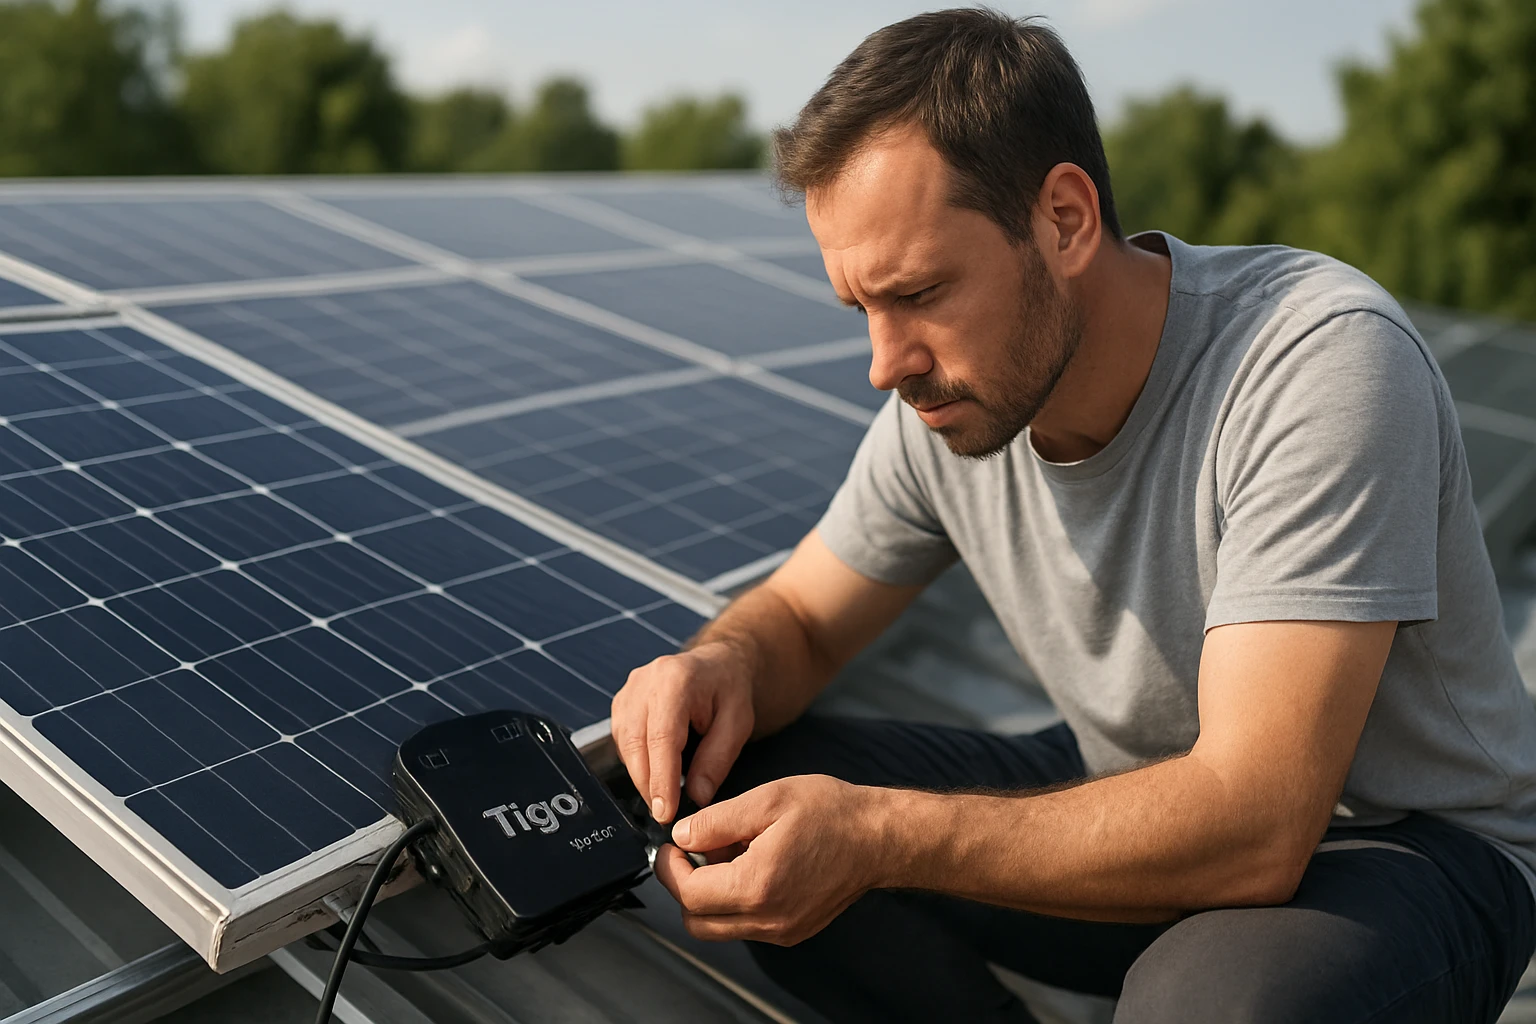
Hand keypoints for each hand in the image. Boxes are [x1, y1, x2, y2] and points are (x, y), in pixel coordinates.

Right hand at [610, 641, 755, 823]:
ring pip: (624, 744)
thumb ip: (716, 760)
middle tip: (665, 813)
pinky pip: (621, 740)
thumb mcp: (738, 724)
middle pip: (635, 743)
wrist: (717, 665)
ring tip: (664, 794)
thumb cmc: (729, 690)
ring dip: (641, 775)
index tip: (665, 811)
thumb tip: (696, 797)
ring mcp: (629, 690)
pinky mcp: (621, 702)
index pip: (662, 737)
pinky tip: (655, 772)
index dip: (661, 779)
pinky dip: (636, 762)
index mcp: (677, 680)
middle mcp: (646, 681)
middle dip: (648, 784)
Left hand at [654, 774, 885, 944]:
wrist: (878, 837)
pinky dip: (735, 902)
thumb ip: (717, 821)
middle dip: (684, 886)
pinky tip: (752, 867)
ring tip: (729, 855)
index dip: (670, 869)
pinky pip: (746, 926)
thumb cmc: (831, 813)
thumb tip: (682, 836)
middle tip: (692, 852)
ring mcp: (782, 929)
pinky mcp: (792, 931)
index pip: (689, 894)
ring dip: (710, 897)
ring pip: (720, 928)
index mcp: (757, 885)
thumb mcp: (768, 799)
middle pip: (697, 922)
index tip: (671, 847)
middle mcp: (768, 918)